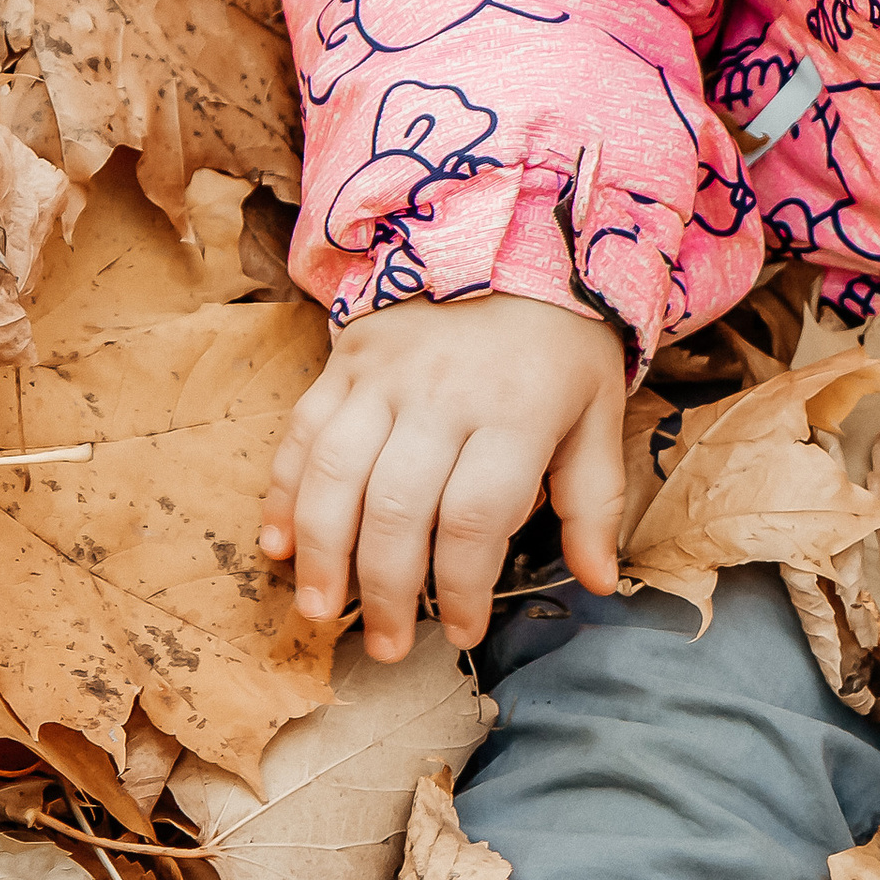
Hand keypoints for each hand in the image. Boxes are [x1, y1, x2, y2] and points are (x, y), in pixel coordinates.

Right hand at [261, 295, 627, 661]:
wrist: (513, 233)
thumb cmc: (563, 340)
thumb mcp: (598, 412)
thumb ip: (592, 501)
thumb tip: (601, 582)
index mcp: (514, 412)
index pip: (473, 518)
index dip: (461, 587)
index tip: (460, 632)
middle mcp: (441, 395)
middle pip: (395, 508)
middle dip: (384, 590)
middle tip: (385, 646)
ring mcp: (383, 376)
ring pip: (334, 476)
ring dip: (321, 553)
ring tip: (321, 611)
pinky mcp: (344, 361)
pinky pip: (301, 434)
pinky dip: (281, 493)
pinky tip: (278, 546)